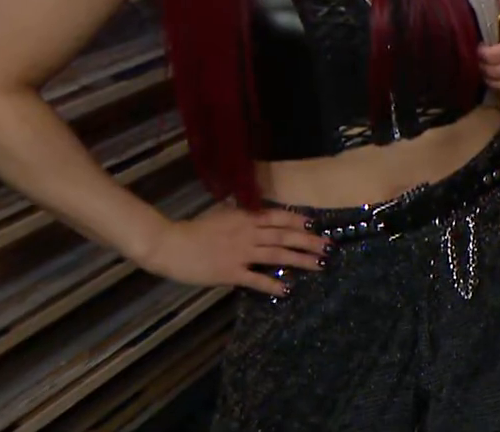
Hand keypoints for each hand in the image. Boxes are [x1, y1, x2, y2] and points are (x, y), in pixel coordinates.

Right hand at [132, 204, 329, 296]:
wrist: (170, 244)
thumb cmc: (193, 229)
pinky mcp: (231, 272)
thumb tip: (253, 211)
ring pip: (277, 255)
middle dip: (309, 241)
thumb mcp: (220, 214)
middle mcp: (248, 233)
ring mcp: (241, 253)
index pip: (278, 218)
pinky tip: (288, 289)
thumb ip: (239, 214)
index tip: (315, 226)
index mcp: (244, 218)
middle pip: (284, 236)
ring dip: (300, 259)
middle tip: (329, 247)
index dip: (297, 222)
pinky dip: (273, 284)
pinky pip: (257, 279)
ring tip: (319, 264)